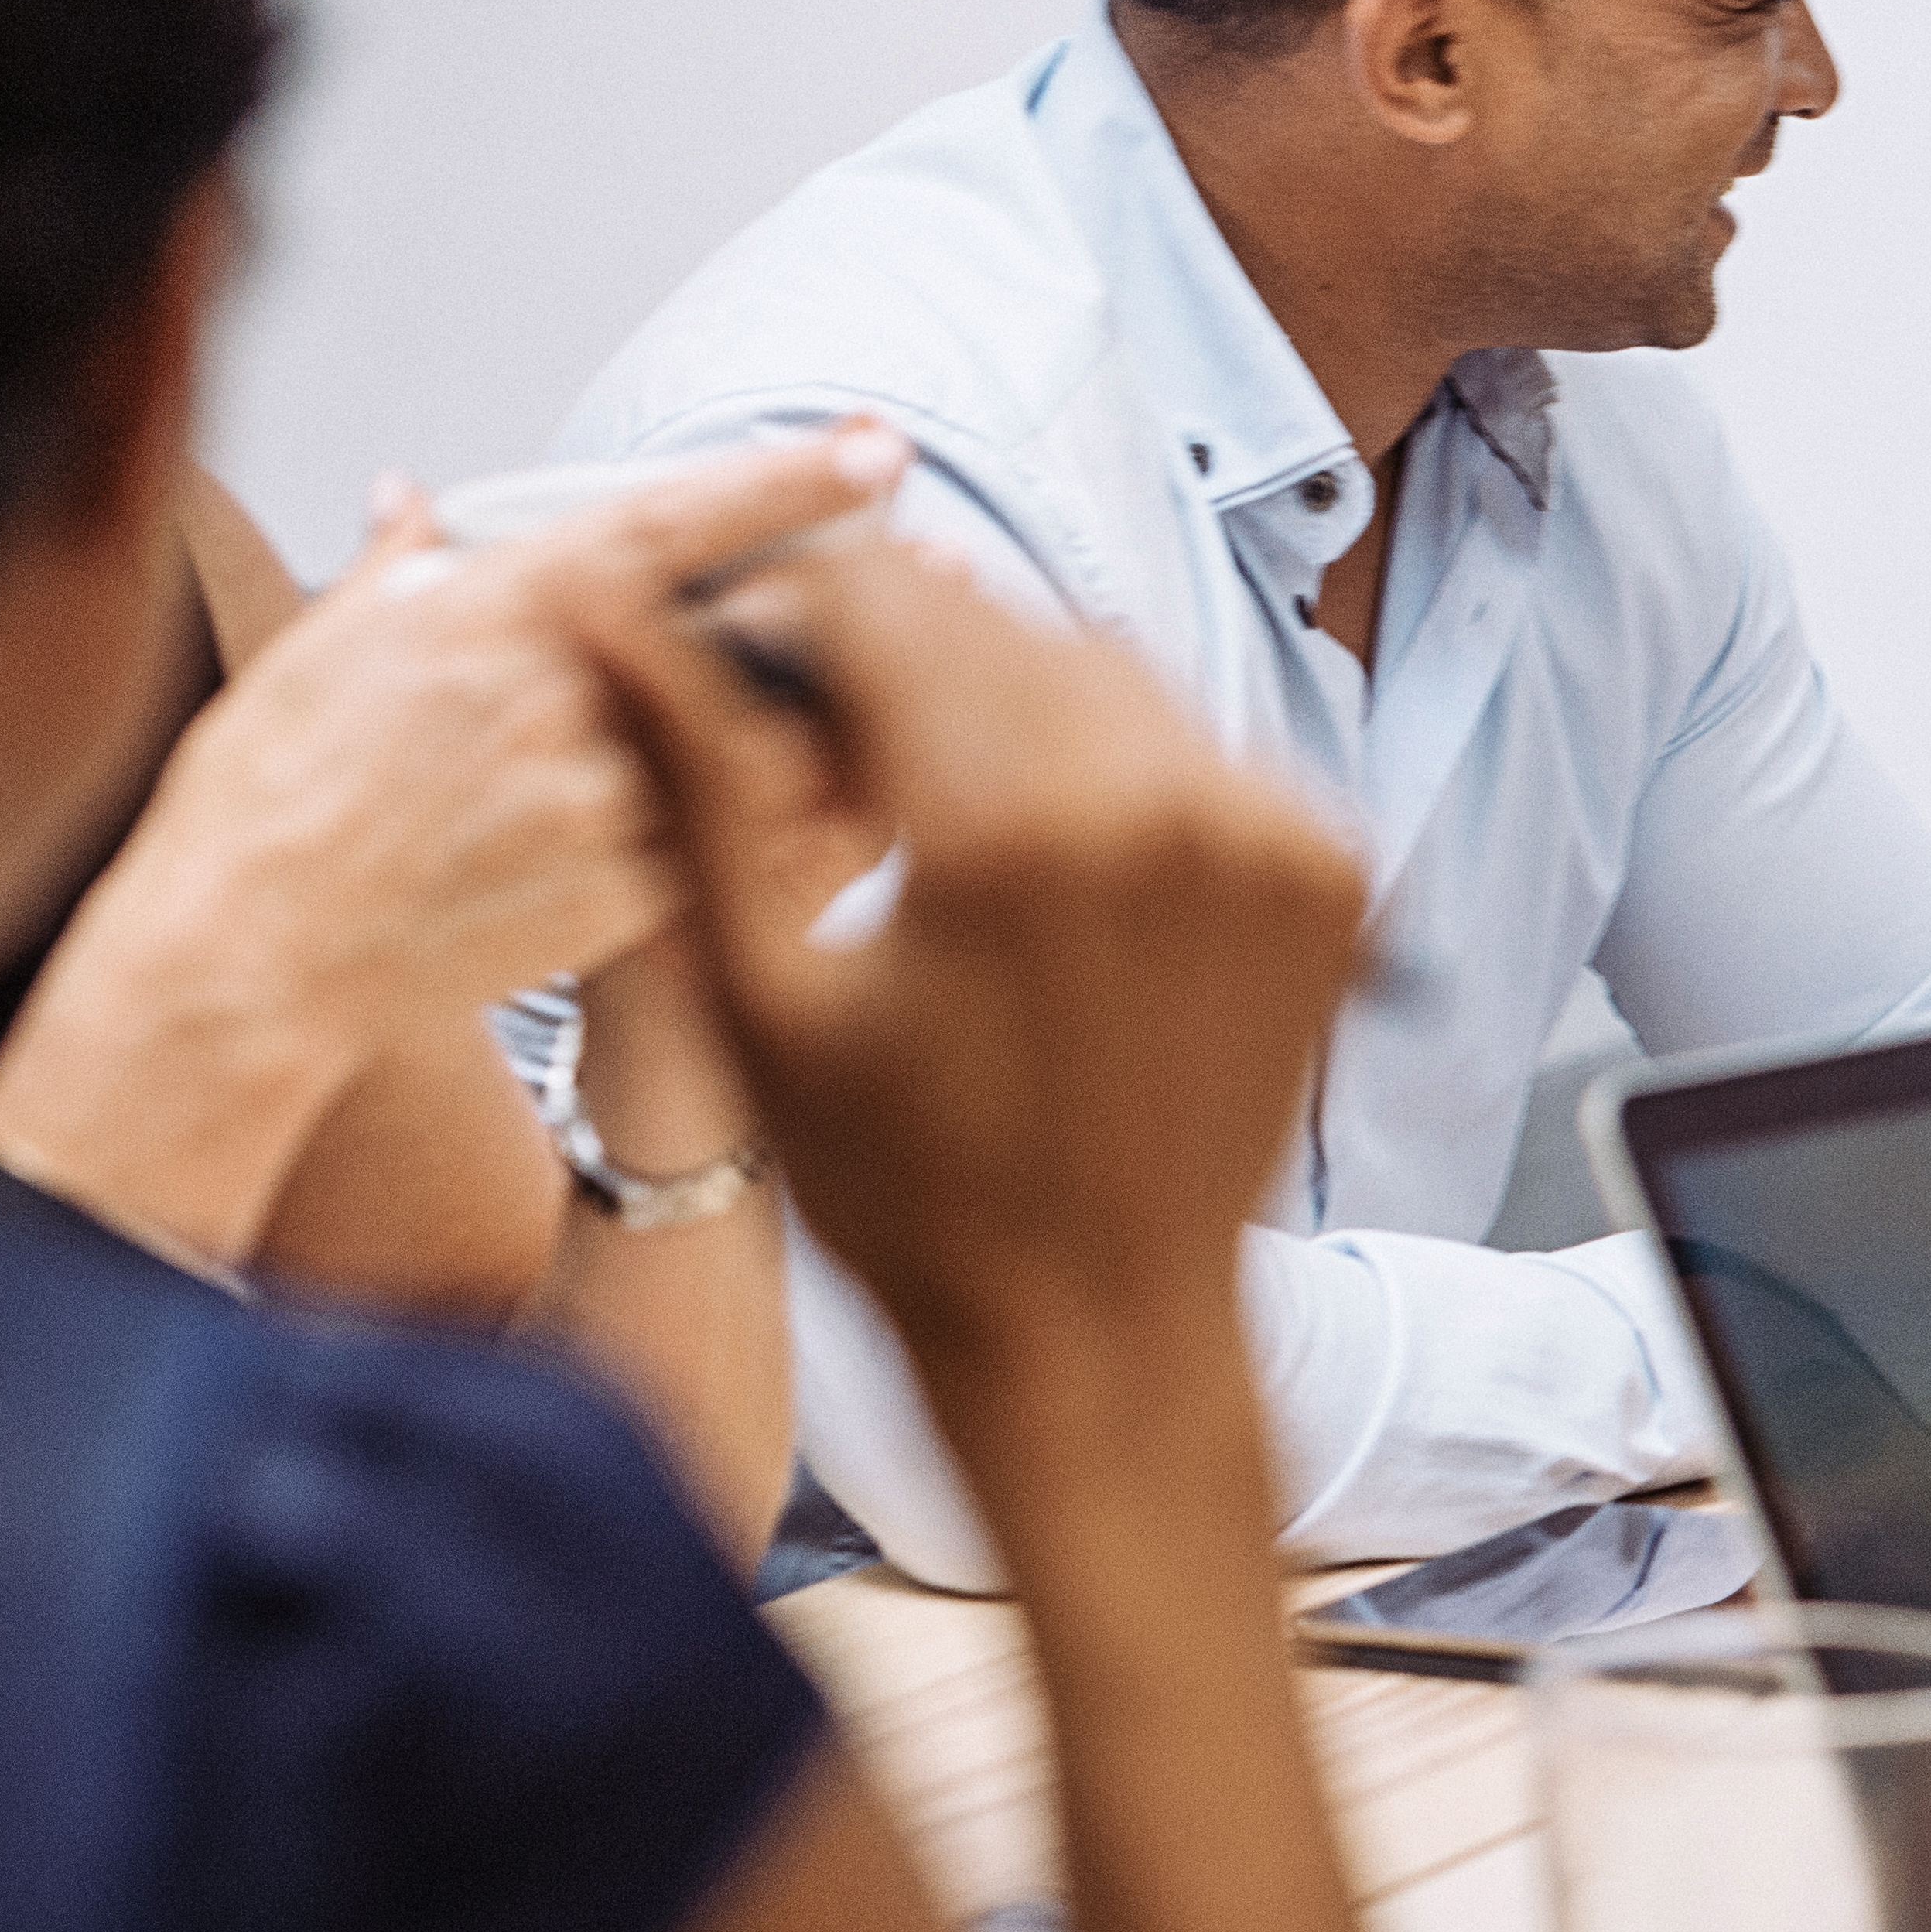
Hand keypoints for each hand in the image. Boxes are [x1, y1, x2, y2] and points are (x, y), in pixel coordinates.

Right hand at [0, 434, 899, 1267]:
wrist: (248, 957)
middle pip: (762, 629)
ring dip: (871, 694)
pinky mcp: (640, 899)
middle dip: (867, 594)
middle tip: (945, 560)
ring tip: (939, 658)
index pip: (675, 524)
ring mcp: (615, 802)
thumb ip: (398, 570)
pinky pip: (774, 851)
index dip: (785, 481)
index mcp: (502, 615)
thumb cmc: (266, 802)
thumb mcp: (317, 650)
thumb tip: (415, 501)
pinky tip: (885, 780)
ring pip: (787, 740)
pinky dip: (838, 811)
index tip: (875, 449)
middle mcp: (574, 698)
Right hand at [556, 522, 1363, 1495]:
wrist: (1102, 1328)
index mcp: (1010, 828)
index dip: (791, 607)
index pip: (885, 603)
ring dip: (1004, 695)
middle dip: (893, 650)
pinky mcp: (1327, 870)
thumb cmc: (906, 1194)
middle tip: (821, 731)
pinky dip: (1115, 762)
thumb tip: (603, 616)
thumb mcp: (758, 995)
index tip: (745, 654)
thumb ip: (693, 782)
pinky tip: (1046, 849)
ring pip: (1103, 669)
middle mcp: (1162, 805)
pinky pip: (1196, 746)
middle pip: (995, 623)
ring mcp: (1265, 834)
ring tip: (928, 798)